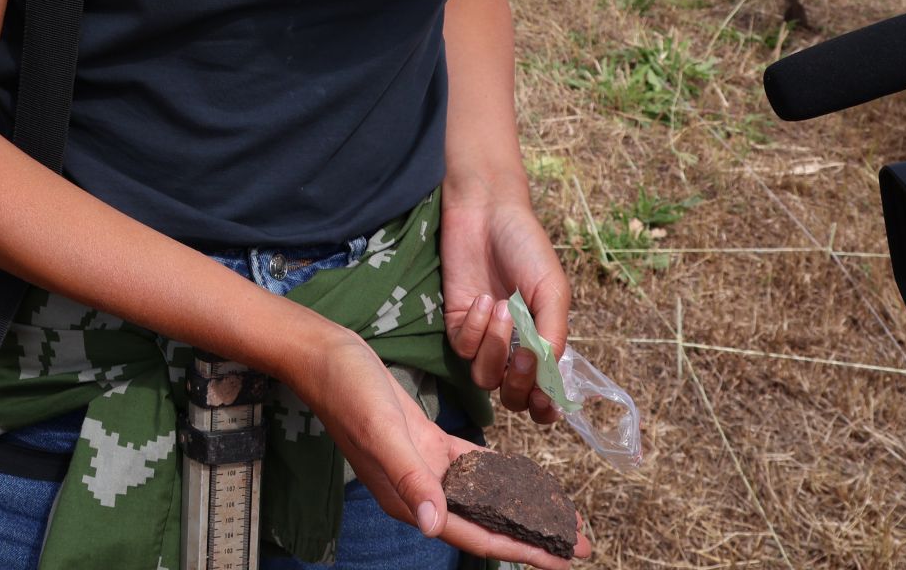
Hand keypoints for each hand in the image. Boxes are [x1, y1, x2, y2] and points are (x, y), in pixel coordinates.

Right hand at [291, 326, 589, 568]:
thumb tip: (436, 526)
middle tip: (581, 542)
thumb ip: (410, 478)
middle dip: (535, 535)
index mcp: (410, 498)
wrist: (324, 356)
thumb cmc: (349, 390)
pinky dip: (500, 474)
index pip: (477, 534)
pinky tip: (525, 479)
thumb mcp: (382, 430)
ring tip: (563, 516)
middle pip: (488, 522)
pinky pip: (472, 467)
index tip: (564, 558)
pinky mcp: (425, 442)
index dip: (523, 549)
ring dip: (523, 507)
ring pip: (485, 497)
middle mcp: (421, 490)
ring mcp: (424, 467)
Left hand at [441, 180, 570, 423]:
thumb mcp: (551, 289)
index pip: (544, 394)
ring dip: (495, 347)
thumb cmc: (526, 247)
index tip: (546, 403)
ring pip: (484, 376)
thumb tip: (548, 375)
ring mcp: (483, 337)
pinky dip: (475, 329)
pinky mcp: (456, 323)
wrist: (486, 213)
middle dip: (518, 383)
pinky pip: (463, 348)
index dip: (545, 408)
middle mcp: (513, 347)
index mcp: (544, 342)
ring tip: (503, 307)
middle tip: (524, 353)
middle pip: (511, 396)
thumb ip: (554, 334)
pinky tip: (483, 300)